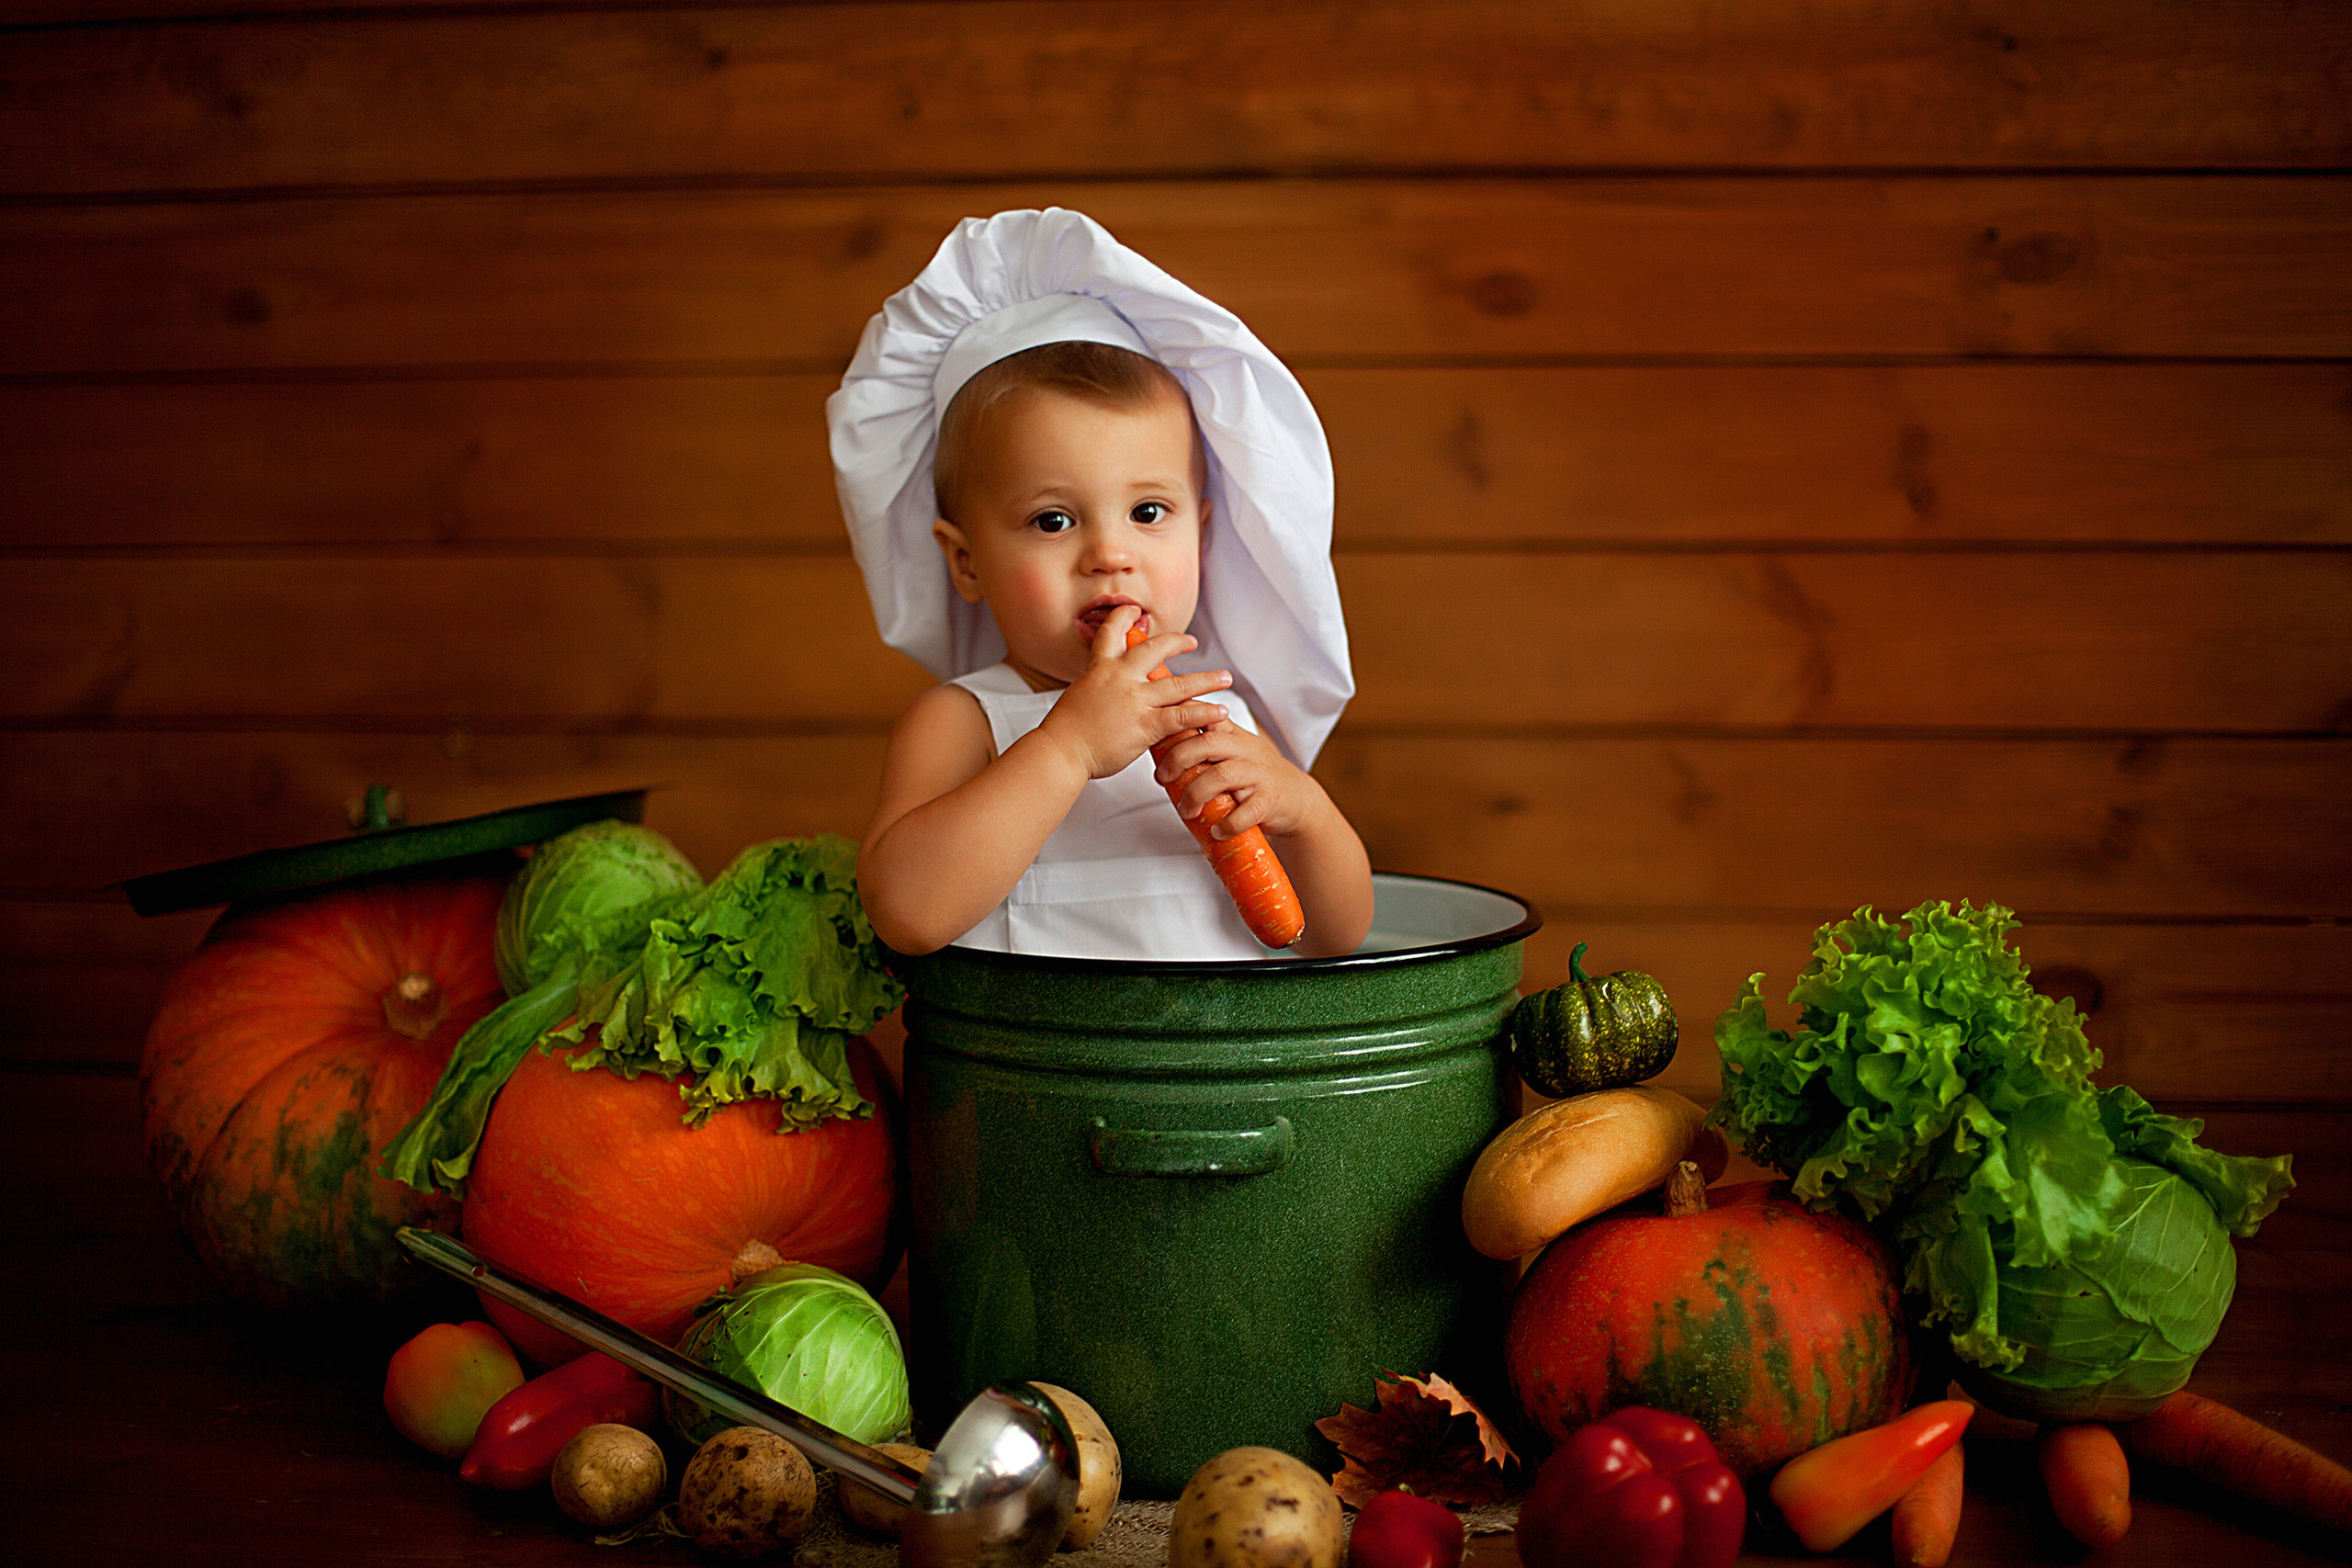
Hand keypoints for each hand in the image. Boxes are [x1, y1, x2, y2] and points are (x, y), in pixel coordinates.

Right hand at [1036, 606, 1233, 779]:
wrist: (1061, 750)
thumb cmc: (1064, 731)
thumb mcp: (1078, 696)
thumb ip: (1098, 689)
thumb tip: (1106, 693)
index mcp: (1100, 668)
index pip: (1111, 633)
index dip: (1123, 617)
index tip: (1134, 610)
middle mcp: (1120, 678)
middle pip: (1155, 649)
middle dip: (1176, 642)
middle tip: (1191, 641)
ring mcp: (1135, 700)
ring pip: (1180, 685)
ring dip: (1207, 679)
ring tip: (1225, 677)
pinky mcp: (1145, 725)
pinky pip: (1182, 716)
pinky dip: (1204, 713)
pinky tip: (1220, 712)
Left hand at [1153, 715, 1336, 840]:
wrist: (1297, 799)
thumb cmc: (1256, 776)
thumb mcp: (1233, 752)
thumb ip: (1203, 746)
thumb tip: (1158, 750)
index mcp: (1233, 735)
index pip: (1206, 715)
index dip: (1180, 718)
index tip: (1157, 729)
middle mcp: (1245, 750)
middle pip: (1208, 743)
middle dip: (1178, 759)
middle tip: (1162, 778)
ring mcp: (1259, 774)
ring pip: (1222, 775)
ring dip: (1196, 794)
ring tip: (1186, 811)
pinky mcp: (1269, 801)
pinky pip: (1246, 811)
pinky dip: (1226, 824)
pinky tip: (1216, 830)